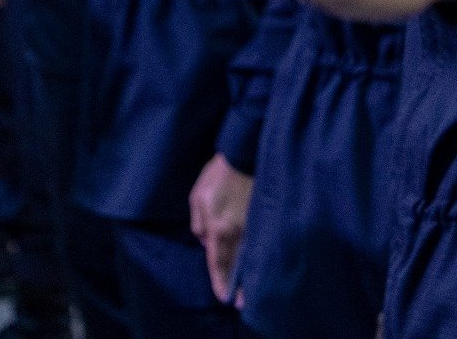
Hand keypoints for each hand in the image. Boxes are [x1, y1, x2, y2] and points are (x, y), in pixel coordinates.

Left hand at [189, 154, 251, 302]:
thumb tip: (205, 241)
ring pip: (247, 253)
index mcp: (217, 227)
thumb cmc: (217, 176)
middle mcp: (235, 230)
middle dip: (235, 282)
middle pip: (234, 262)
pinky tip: (258, 260)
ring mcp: (250, 224)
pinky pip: (256, 240)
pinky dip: (255, 253)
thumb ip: (198, 223)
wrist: (244, 155)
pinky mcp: (259, 216)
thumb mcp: (197, 197)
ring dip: (248, 270)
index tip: (223, 296)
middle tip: (239, 301)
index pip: (217, 260)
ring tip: (250, 287)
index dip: (220, 279)